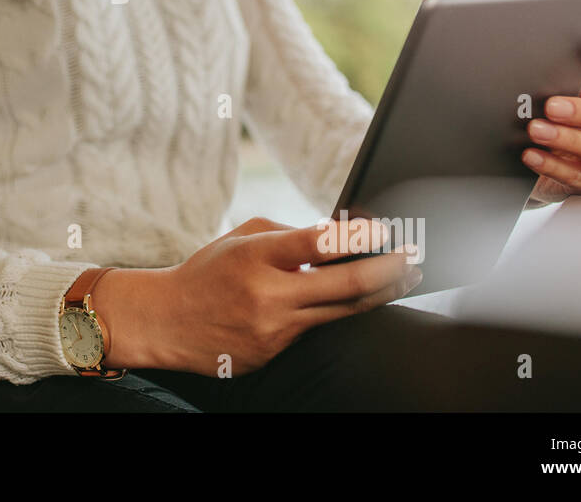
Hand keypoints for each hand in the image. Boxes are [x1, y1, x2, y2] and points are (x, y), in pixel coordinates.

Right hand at [97, 217, 420, 375]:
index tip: (386, 230)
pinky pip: (317, 328)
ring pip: (341, 311)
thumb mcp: (241, 239)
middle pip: (345, 284)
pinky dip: (340, 311)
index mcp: (257, 256)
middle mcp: (268, 294)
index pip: (319, 243)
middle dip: (387, 270)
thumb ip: (288, 236)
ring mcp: (273, 327)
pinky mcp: (274, 351)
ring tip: (404, 278)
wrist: (168, 321)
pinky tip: (358, 298)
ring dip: (379, 293)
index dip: (360, 236)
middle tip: (413, 257)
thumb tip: (339, 235)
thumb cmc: (208, 272)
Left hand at [521, 46, 580, 205]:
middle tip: (551, 106)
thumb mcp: (575, 100)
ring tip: (536, 130)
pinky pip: (577, 177)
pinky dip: (552, 165)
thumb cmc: (572, 121)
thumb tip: (560, 74)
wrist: (561, 163)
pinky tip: (531, 155)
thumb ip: (574, 88)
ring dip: (567, 140)